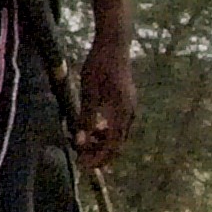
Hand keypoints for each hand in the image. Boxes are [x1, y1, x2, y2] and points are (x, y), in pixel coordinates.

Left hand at [75, 36, 135, 167]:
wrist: (114, 45)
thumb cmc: (98, 66)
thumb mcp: (88, 92)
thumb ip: (85, 118)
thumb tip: (81, 141)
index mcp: (121, 114)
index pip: (112, 146)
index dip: (98, 159)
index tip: (84, 165)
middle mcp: (130, 114)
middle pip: (117, 144)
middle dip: (100, 155)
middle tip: (82, 160)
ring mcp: (130, 108)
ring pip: (118, 135)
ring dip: (102, 143)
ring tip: (84, 145)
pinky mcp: (127, 102)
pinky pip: (118, 124)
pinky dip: (106, 131)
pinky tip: (93, 129)